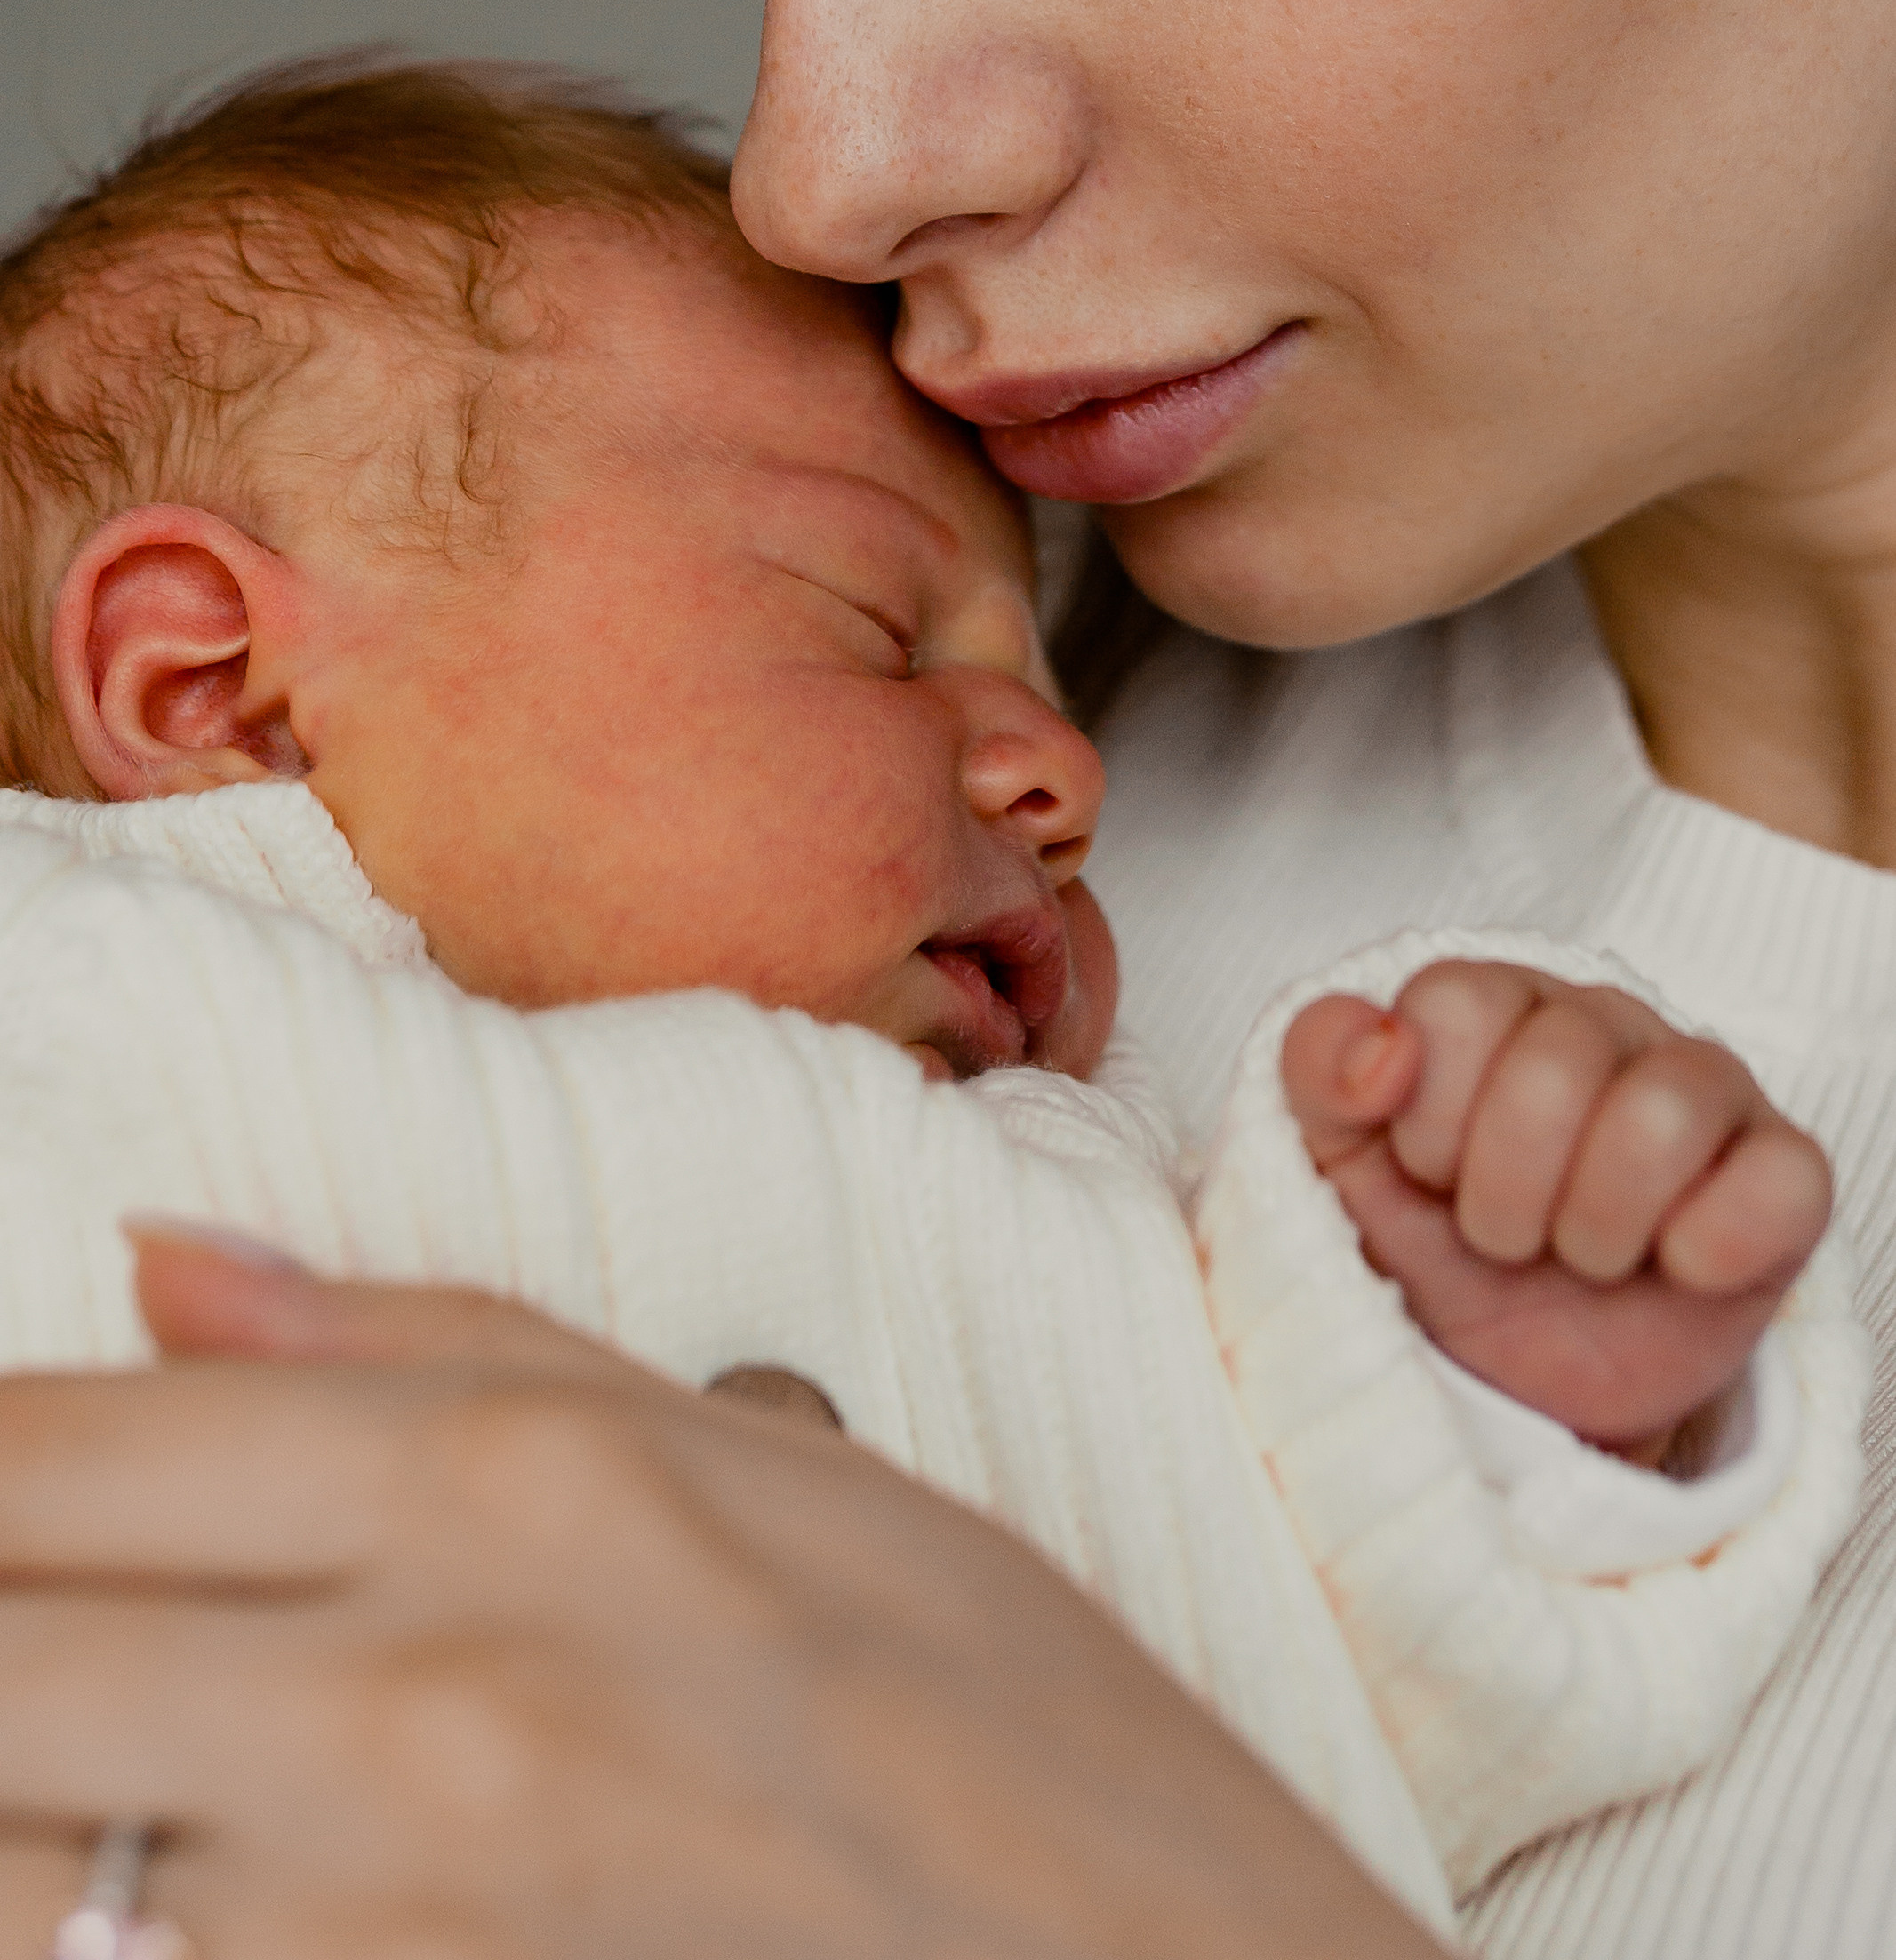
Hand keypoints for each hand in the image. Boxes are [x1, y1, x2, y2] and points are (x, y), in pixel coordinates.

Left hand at [0, 1233, 1445, 1957]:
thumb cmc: (1008, 1738)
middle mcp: (413, 1708)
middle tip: (53, 1632)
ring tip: (108, 1757)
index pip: (41, 1447)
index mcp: (510, 1487)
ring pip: (15, 1870)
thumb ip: (432, 1346)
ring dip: (27, 1805)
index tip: (11, 1482)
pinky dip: (109, 1935)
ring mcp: (389, 1936)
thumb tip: (166, 1262)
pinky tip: (172, 1895)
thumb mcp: (760, 1458)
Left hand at [1281, 960, 1831, 1451]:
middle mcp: (1603, 1024)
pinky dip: (1709, 1246)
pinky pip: (1781, 1179)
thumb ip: (1316, 1069)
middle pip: (1559, 1064)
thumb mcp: (1333, 1161)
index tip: (1426, 1172)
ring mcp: (1702, 1090)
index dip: (1429, 1118)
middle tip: (1501, 1234)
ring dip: (1593, 1225)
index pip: (1459, 1003)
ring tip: (1576, 1255)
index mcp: (1496, 1003)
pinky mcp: (1780, 1176)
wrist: (1505, 1381)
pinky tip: (1670, 1268)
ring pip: (1663, 1113)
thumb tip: (1382, 1046)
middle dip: (1503, 1190)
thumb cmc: (1426, 1247)